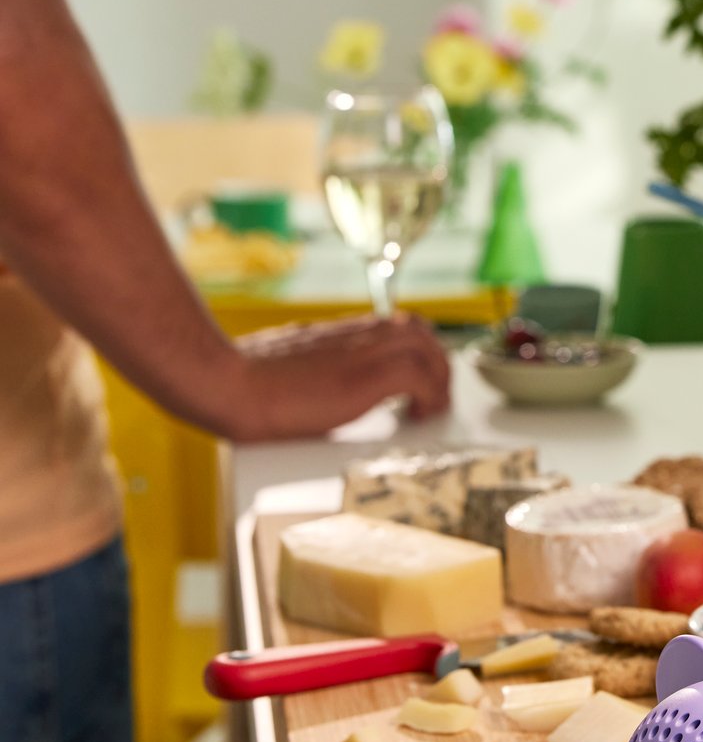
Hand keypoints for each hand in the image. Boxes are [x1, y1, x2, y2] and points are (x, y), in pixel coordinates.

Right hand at [224, 314, 452, 441]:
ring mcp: (361, 353)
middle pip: (419, 331)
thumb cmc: (241, 382)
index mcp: (335, 335)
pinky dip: (430, 396)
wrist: (224, 383)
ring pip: (427, 347)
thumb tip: (312, 386)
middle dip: (435, 362)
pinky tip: (417, 416)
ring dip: (438, 378)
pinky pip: (419, 376)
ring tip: (430, 407)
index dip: (415, 350)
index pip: (393, 325)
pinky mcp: (365, 377)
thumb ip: (308, 368)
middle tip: (434, 395)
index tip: (418, 378)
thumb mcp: (283, 366)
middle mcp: (353, 337)